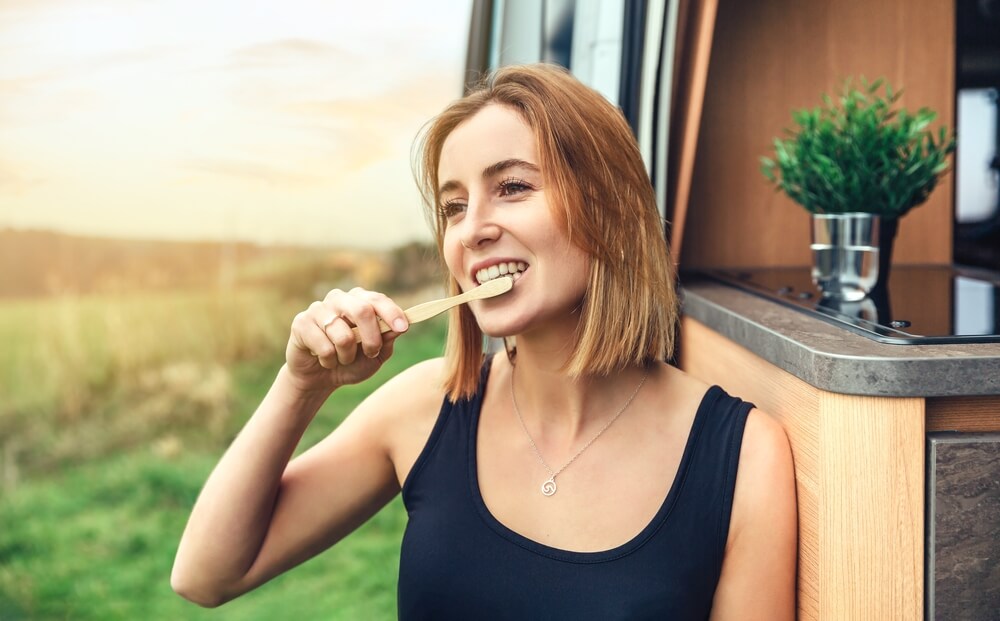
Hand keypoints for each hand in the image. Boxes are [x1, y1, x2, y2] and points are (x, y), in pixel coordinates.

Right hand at [284, 287, 408, 391]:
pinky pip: (324, 346)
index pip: (378, 299)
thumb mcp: (375, 356)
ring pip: (343, 335)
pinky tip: (324, 360)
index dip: (392, 313)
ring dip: (347, 356)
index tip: (403, 328)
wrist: (319, 378)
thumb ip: (387, 341)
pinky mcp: (301, 322)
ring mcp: (318, 309)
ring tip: (342, 359)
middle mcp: (339, 299)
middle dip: (372, 338)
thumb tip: (401, 327)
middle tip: (371, 354)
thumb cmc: (351, 363)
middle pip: (362, 310)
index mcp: (359, 301)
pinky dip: (329, 361)